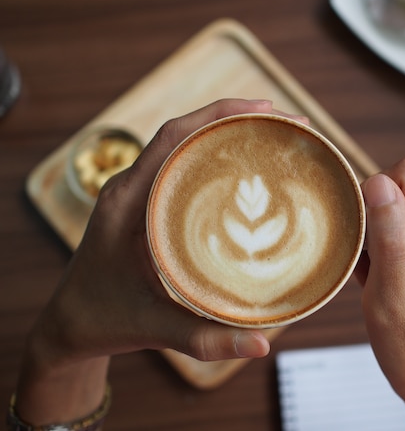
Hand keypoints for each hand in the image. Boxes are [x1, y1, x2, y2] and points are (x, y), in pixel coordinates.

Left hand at [16, 99, 296, 424]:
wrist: (68, 327)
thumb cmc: (103, 321)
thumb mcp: (155, 329)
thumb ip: (207, 338)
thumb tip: (263, 345)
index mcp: (128, 202)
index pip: (174, 136)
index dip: (219, 114)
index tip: (265, 109)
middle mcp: (131, 188)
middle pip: (184, 131)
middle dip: (234, 116)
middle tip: (284, 122)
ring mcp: (137, 194)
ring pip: (182, 145)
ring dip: (223, 132)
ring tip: (271, 134)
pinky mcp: (145, 204)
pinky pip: (180, 165)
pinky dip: (212, 155)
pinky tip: (241, 165)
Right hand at [354, 157, 404, 430]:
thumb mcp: (389, 299)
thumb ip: (389, 238)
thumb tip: (380, 181)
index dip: (377, 199)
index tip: (368, 240)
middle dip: (381, 219)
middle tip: (379, 268)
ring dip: (386, 233)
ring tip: (387, 276)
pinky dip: (394, 241)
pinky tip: (395, 273)